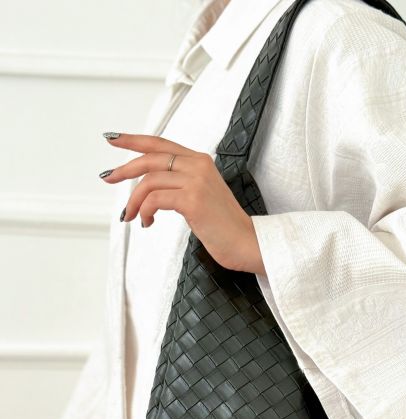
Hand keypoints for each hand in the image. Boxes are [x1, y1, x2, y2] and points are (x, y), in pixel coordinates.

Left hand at [100, 132, 266, 275]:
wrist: (246, 242)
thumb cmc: (223, 226)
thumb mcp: (201, 196)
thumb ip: (181, 184)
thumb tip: (149, 188)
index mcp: (200, 161)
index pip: (161, 143)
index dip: (134, 140)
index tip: (113, 138)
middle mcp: (198, 165)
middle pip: (151, 158)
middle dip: (125, 169)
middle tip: (108, 178)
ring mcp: (196, 181)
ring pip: (149, 181)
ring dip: (134, 201)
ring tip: (131, 217)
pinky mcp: (193, 200)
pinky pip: (155, 200)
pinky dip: (145, 211)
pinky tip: (147, 223)